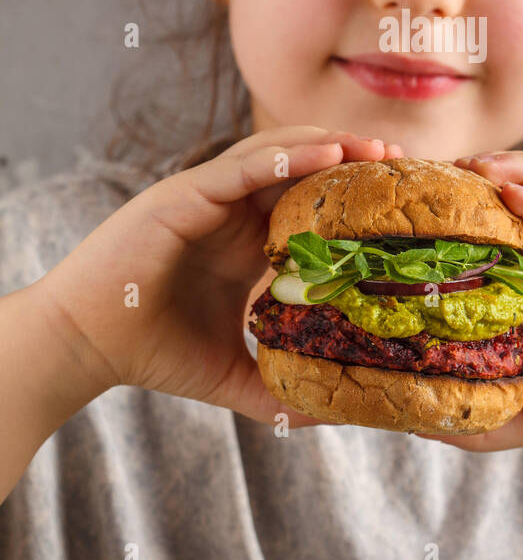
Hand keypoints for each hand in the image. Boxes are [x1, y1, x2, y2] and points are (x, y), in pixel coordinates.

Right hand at [40, 129, 403, 425]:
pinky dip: (284, 155)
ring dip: (325, 144)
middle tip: (400, 157)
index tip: (400, 199)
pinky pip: (241, 165)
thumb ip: (278, 389)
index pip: (308, 203)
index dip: (352, 196)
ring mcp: (208, 196)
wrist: (86, 346)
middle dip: (350, 157)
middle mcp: (231, 210)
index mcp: (245, 240)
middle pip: (300, 166)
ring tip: (371, 145)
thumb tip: (333, 415)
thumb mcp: (231, 375)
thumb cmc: (152, 352)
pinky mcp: (183, 194)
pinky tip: (324, 151)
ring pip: (276, 153)